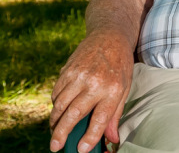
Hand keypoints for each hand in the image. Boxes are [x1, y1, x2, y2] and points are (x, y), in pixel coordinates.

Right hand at [49, 34, 133, 151]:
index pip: (100, 119)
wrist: (109, 36)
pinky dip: (55, 104)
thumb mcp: (124, 88)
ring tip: (55, 130)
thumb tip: (113, 139)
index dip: (90, 137)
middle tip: (54, 146)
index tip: (81, 150)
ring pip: (60, 104)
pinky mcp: (67, 69)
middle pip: (74, 114)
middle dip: (61, 133)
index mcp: (113, 89)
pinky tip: (59, 110)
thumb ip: (115, 114)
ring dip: (55, 120)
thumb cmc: (119, 66)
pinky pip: (56, 92)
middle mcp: (95, 83)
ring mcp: (79, 75)